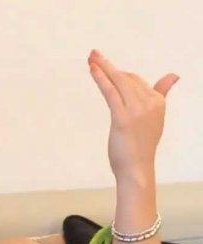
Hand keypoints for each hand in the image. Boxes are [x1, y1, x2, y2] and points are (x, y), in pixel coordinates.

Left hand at [88, 50, 178, 181]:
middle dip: (108, 65)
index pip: (136, 81)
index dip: (119, 76)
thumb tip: (174, 75)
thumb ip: (161, 94)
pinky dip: (101, 78)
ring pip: (118, 81)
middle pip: (126, 78)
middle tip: (93, 54)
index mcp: (158, 102)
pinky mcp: (122, 118)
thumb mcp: (154, 116)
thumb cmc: (140, 145)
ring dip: (102, 66)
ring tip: (90, 57)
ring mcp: (137, 110)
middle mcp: (150, 103)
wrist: (136, 168)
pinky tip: (92, 69)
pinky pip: (110, 92)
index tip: (103, 68)